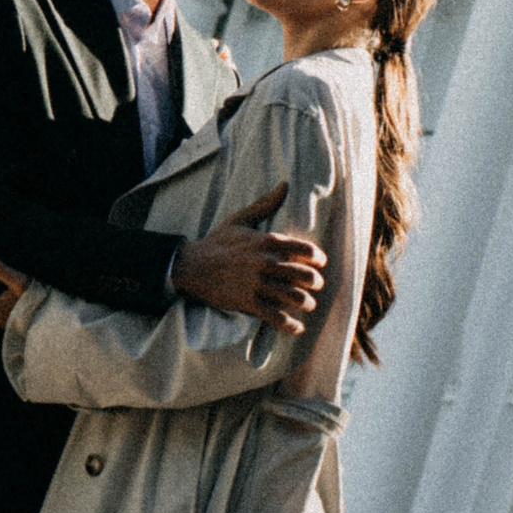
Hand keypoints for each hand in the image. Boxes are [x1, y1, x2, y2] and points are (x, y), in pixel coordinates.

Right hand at [171, 182, 326, 335]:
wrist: (192, 266)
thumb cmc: (218, 242)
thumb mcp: (241, 219)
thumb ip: (265, 204)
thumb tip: (285, 185)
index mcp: (266, 241)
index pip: (303, 249)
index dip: (317, 258)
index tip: (320, 263)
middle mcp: (265, 263)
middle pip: (303, 275)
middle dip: (315, 282)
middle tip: (317, 286)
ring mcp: (256, 284)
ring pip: (293, 297)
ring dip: (306, 303)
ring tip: (309, 304)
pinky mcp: (247, 302)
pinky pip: (275, 316)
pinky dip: (289, 325)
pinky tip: (297, 327)